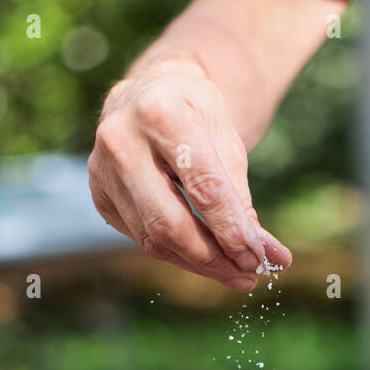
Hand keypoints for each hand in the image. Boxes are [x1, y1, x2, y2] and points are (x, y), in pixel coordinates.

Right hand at [88, 52, 290, 290]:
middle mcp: (121, 140)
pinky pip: (141, 239)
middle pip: (170, 224)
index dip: (233, 231)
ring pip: (153, 239)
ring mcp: (102, 169)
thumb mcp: (226, 140)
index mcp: (160, 113)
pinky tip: (203, 257)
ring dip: (198, 263)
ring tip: (233, 272)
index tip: (260, 258)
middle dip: (213, 259)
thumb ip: (242, 198)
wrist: (152, 92)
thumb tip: (270, 255)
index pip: (203, 188)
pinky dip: (177, 254)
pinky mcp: (99, 194)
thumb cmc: (196, 115)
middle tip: (248, 276)